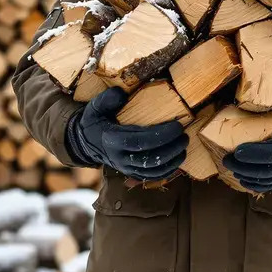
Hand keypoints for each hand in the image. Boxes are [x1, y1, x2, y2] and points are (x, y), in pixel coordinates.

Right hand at [67, 87, 187, 180]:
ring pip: (153, 171)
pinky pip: (152, 177)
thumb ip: (106, 99)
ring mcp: (126, 169)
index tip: (177, 126)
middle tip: (185, 136)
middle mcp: (120, 158)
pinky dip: (167, 170)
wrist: (86, 144)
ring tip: (184, 146)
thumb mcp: (94, 108)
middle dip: (171, 148)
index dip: (161, 135)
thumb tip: (121, 93)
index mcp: (112, 141)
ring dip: (172, 160)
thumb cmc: (94, 122)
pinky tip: (178, 158)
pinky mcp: (132, 174)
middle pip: (150, 159)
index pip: (140, 141)